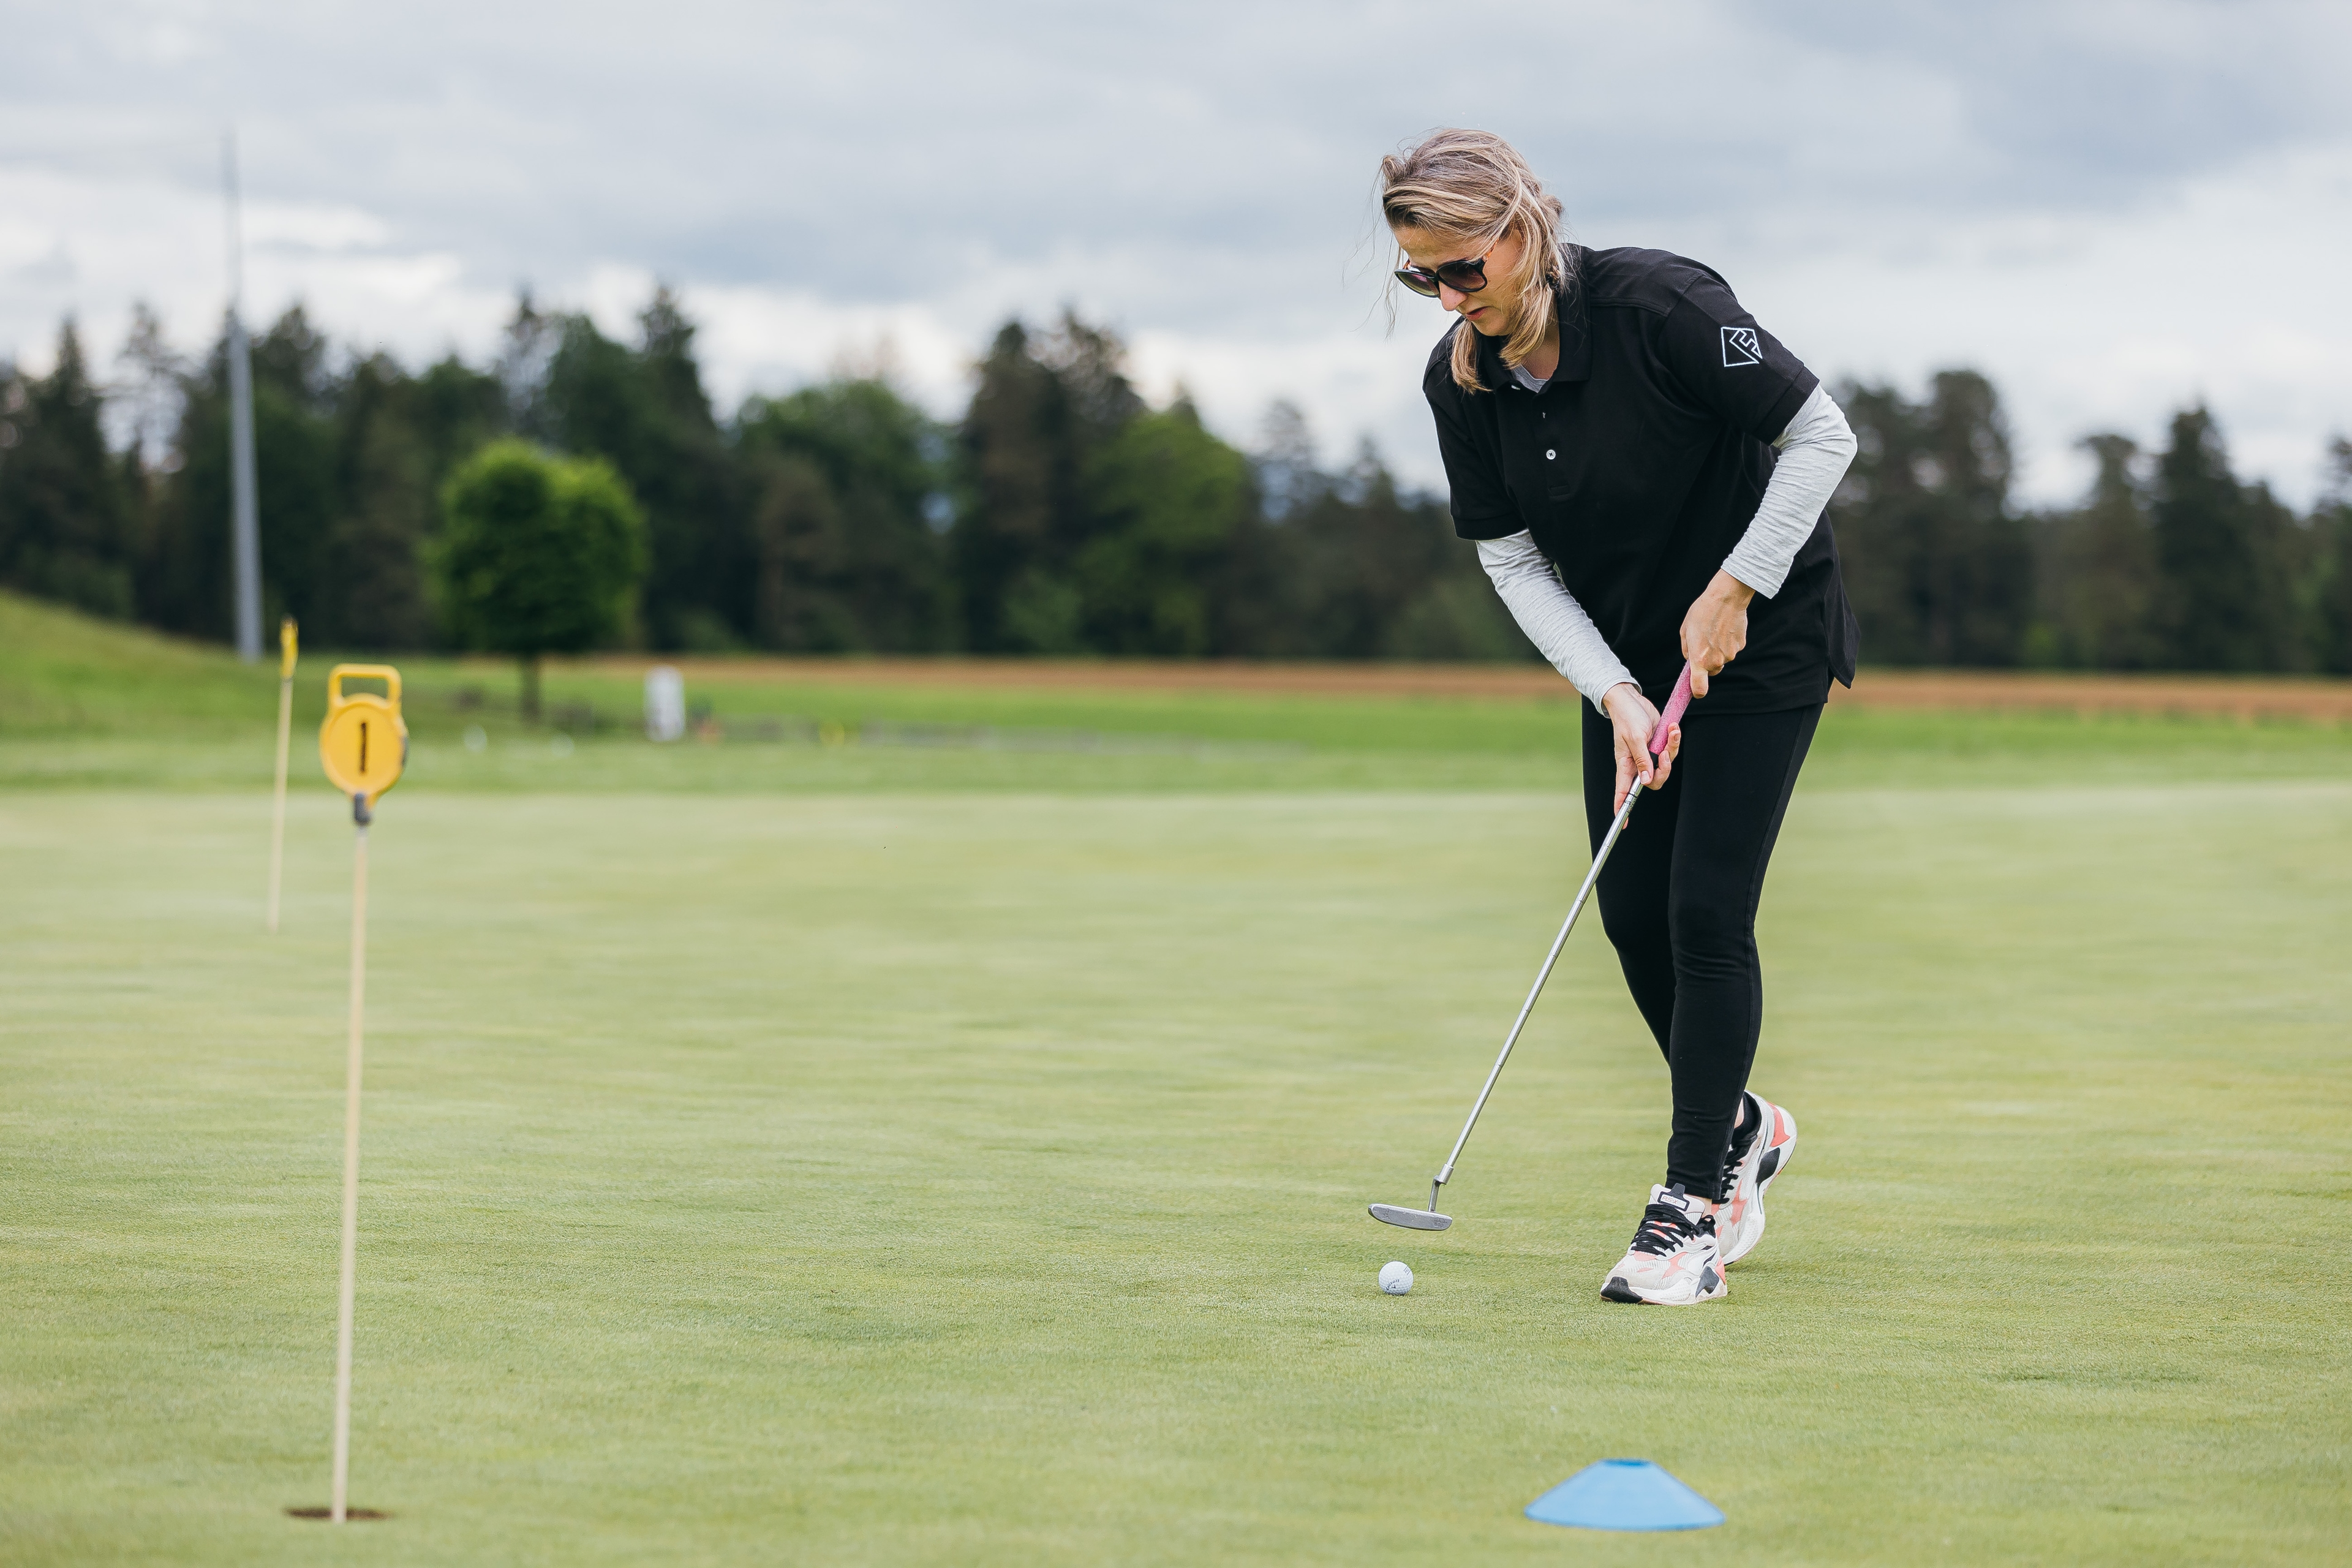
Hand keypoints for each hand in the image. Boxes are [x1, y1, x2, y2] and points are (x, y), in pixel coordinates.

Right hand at [1603, 682, 1678, 811]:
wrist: (1632, 700)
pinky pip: (1671, 750)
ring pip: (1666, 766)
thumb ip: (1641, 760)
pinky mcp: (1658, 745)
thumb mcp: (1634, 738)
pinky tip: (1673, 728)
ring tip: (1671, 732)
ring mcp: (1649, 755)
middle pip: (1653, 782)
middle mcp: (1637, 763)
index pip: (1623, 791)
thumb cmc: (1627, 718)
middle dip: (1664, 770)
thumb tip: (1645, 782)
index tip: (1623, 823)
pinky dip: (1675, 740)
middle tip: (1665, 755)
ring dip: (1672, 749)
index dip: (1622, 807)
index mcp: (1625, 764)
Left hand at [1680, 570, 1754, 698]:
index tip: (1695, 692)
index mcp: (1699, 660)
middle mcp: (1716, 661)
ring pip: (1723, 658)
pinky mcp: (1741, 645)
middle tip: (1704, 642)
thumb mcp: (1685, 630)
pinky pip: (1732, 648)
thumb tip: (1689, 659)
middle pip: (1712, 670)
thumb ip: (1686, 649)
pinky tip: (1726, 626)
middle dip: (1707, 662)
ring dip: (1718, 649)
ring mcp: (1731, 654)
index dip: (1696, 692)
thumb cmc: (1702, 612)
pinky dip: (1729, 641)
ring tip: (1715, 629)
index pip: (1699, 688)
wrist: (1726, 598)